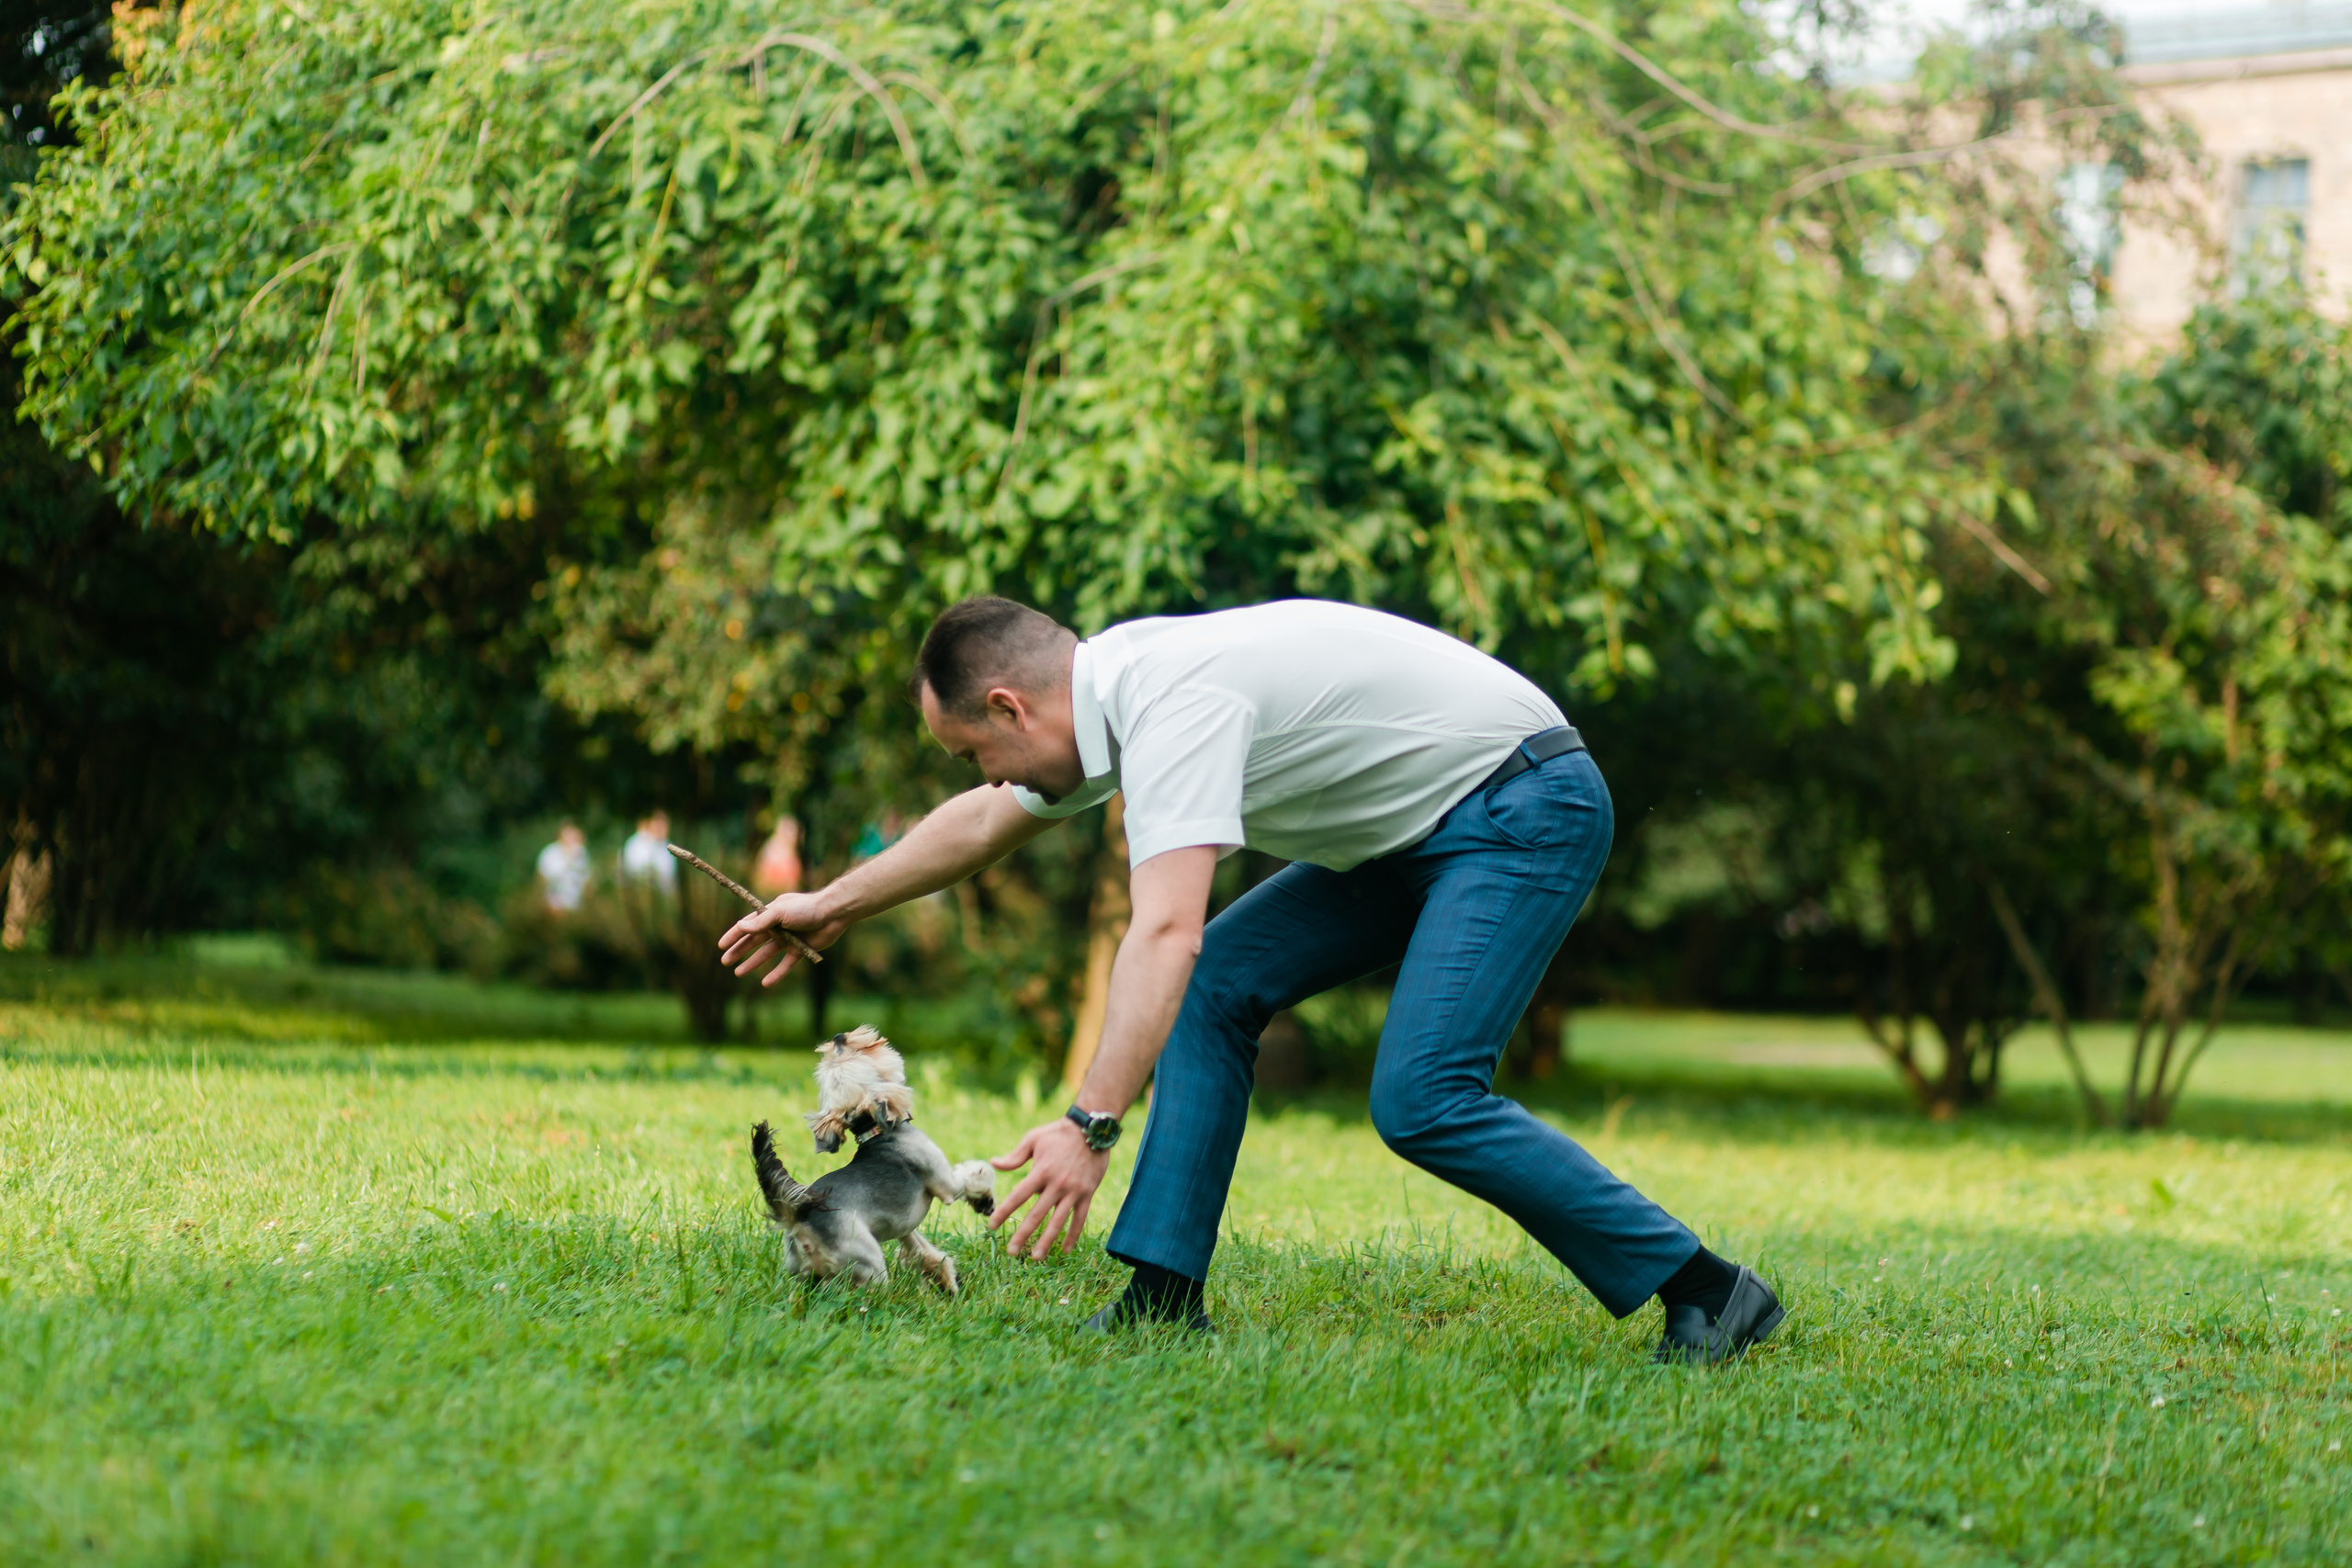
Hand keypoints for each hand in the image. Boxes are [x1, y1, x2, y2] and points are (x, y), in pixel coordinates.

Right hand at [718, 892, 842, 985]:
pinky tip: (765, 983)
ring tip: (738, 973)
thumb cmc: (806, 908)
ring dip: (753, 963)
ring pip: (767, 953)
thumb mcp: (780, 912)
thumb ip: (760, 922)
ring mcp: (789, 938)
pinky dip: (776, 973)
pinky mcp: (800, 949)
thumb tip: (740, 927)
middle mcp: (778, 926)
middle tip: (725, 962)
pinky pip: (786, 964)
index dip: (734, 935)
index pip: (747, 925)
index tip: (720, 946)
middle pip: (754, 941)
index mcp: (771, 913)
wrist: (833, 913)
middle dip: (739, 951)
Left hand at [986, 1116, 1109, 1259]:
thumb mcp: (1034, 1139)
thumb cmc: (1058, 1133)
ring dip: (1046, 1241)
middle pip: (1037, 1214)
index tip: (991, 1226)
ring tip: (1035, 1257)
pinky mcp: (1087, 1194)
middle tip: (1011, 1251)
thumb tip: (994, 1163)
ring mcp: (1074, 1191)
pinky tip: (1065, 1249)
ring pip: (1058, 1221)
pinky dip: (1073, 1235)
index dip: (1004, 1212)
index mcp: (1041, 1171)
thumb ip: (1015, 1156)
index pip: (1018, 1196)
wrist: (1091, 1129)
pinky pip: (1080, 1218)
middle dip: (1022, 1234)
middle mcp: (1057, 1184)